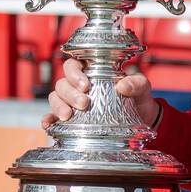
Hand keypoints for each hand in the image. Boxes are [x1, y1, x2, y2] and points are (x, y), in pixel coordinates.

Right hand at [40, 56, 160, 132]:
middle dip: (70, 93)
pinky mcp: (70, 121)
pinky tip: (49, 126)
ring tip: (68, 116)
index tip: (85, 85)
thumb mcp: (142, 88)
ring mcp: (71, 103)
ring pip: (55, 98)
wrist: (142, 121)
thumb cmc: (138, 99)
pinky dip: (49, 121)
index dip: (74, 73)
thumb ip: (136, 83)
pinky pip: (53, 118)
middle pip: (62, 84)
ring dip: (58, 106)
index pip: (72, 65)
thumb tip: (123, 86)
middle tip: (84, 103)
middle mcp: (77, 86)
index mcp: (91, 72)